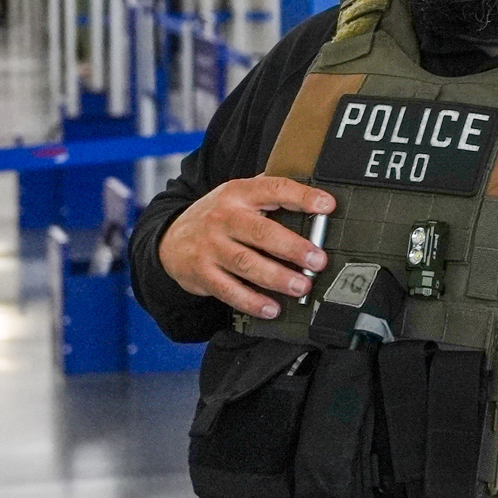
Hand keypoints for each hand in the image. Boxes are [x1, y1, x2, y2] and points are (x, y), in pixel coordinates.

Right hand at [154, 176, 331, 318]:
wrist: (169, 238)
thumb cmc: (218, 217)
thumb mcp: (238, 195)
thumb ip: (270, 192)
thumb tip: (318, 197)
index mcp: (238, 193)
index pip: (273, 189)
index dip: (302, 196)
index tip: (327, 205)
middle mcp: (223, 218)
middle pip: (261, 232)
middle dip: (293, 247)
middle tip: (318, 261)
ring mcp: (211, 247)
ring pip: (246, 263)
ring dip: (277, 278)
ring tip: (302, 287)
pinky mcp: (202, 273)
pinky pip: (229, 291)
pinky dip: (252, 302)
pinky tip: (272, 308)